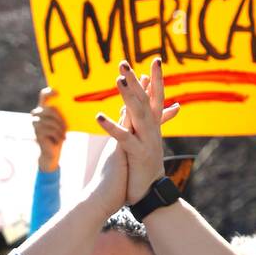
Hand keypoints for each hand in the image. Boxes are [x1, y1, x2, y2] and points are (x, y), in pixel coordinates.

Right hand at [31, 88, 66, 171]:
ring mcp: (35, 123)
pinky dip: (58, 136)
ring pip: (51, 121)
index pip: (43, 95)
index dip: (50, 92)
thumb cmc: (58, 135)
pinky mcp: (36, 132)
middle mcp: (36, 114)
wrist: (52, 151)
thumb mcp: (61, 123)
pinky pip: (50, 130)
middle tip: (66, 128)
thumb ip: (62, 113)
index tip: (58, 92)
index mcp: (43, 108)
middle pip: (50, 109)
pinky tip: (59, 140)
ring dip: (60, 129)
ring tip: (63, 135)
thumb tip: (73, 104)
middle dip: (60, 119)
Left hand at [95, 59, 179, 203]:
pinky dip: (112, 127)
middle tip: (125, 63)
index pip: (156, 97)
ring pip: (137, 114)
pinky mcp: (137, 154)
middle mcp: (152, 130)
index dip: (156, 79)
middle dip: (136, 81)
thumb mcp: (146, 142)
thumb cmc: (144, 167)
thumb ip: (146, 124)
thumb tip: (143, 109)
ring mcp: (147, 141)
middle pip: (145, 100)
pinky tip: (99, 117)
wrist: (150, 194)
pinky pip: (123, 138)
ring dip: (128, 96)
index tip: (157, 60)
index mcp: (153, 126)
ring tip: (118, 80)